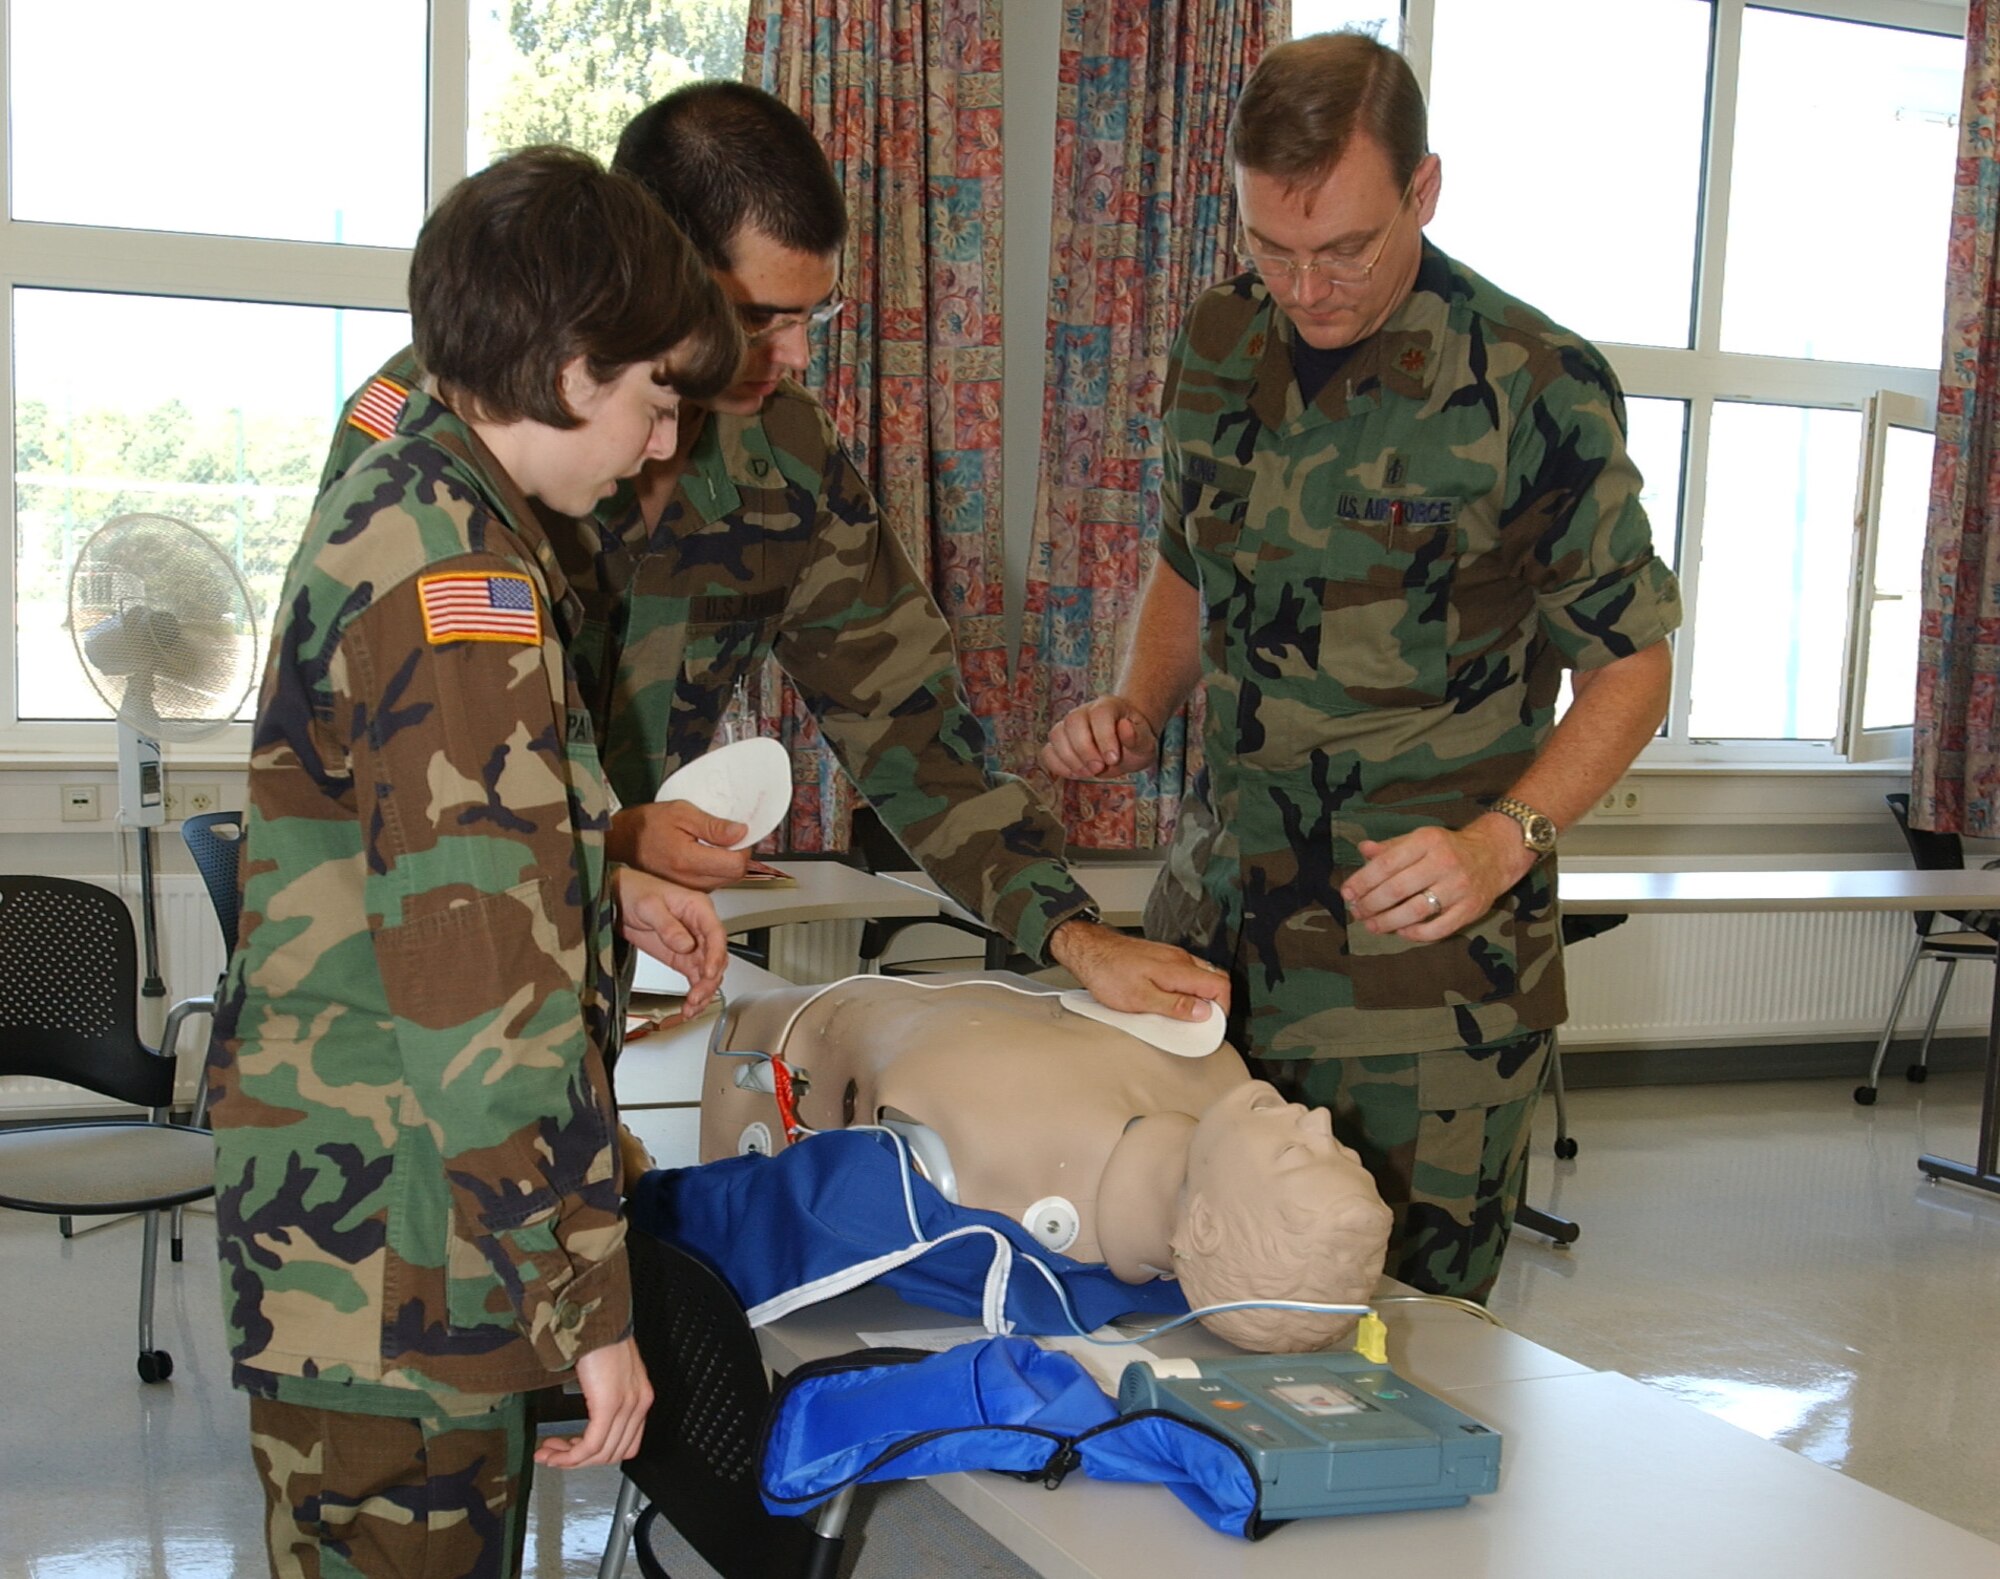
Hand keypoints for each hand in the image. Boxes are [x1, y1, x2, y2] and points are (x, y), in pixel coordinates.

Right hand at [533, 1336, 650, 1468]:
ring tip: (547, 1454)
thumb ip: (607, 1397)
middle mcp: (639, 1404)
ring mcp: (626, 1405)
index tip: (573, 1453)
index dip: (597, 1456)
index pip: (625, 1445)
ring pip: (600, 1453)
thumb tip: (589, 1424)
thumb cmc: (599, 1338)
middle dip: (579, 1461)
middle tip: (553, 1456)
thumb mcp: (609, 1373)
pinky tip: (554, 1452)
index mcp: (641, 1397)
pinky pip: (591, 1445)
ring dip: (569, 1460)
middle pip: (612, 1454)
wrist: (595, 1316)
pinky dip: (570, 1456)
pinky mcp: (609, 1405)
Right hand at [607, 800, 750, 889]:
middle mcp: (689, 880)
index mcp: (688, 860)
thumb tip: (741, 833)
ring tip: (711, 844)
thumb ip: (713, 826)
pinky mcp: (687, 890)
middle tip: (727, 836)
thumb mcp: (682, 812)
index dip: (744, 847)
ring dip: (727, 862)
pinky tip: (704, 853)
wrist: (625, 839)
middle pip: (735, 875)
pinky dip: (716, 868)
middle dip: (737, 854)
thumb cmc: (648, 824)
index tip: (738, 834)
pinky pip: (714, 882)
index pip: (736, 864)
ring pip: (727, 880)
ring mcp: (688, 888)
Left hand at [614, 868, 728, 1016]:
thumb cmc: (635, 890)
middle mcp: (699, 927)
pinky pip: (694, 976)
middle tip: (696, 997)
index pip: (716, 934)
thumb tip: (685, 945)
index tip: (707, 973)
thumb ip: (668, 925)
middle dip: (709, 980)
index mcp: (698, 908)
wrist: (617, 897)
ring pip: (708, 971)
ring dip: (703, 990)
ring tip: (692, 1007)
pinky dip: (695, 992)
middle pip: (716, 956)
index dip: (715, 955)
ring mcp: (691, 943)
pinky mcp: (680, 956)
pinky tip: (690, 1006)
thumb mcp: (648, 905)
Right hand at [1041, 696, 1159, 779]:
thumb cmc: (1135, 742)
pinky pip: (1047, 751)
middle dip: (1084, 749)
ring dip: (1070, 758)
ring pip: (1056, 734)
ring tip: (1088, 772)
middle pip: (1073, 721)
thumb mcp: (1146, 743)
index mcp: (1108, 706)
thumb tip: (1125, 727)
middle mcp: (1084, 712)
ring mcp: (1069, 726)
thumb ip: (1138, 737)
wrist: (1124, 746)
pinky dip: (1057, 764)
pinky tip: (1075, 773)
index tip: (1113, 759)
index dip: (1105, 737)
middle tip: (1099, 768)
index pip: (1100, 714)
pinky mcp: (1060, 743)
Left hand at [1047, 919, 1230, 1020]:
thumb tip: (1203, 1013)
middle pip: (1215, 979)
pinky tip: (1171, 1000)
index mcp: (1178, 969)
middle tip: (1201, 1022)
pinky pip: (1185, 973)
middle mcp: (1179, 959)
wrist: (1089, 950)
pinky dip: (1186, 988)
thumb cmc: (1108, 972)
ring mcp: (1171, 956)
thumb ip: (1174, 1006)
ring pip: (1201, 976)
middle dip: (1215, 1003)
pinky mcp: (1162, 957)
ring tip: (1185, 1014)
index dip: (1222, 1008)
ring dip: (1200, 996)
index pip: (1220, 985)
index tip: (1212, 1024)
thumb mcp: (1140, 999)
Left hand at [1339, 816, 1533, 941]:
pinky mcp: (1470, 909)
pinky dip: (1416, 934)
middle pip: (1398, 889)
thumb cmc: (1447, 848)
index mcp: (1427, 841)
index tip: (1347, 893)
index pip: (1386, 863)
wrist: (1493, 855)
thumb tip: (1363, 849)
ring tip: (1372, 925)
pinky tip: (1401, 932)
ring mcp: (1459, 887)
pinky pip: (1438, 928)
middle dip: (1371, 904)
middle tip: (1357, 912)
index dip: (1362, 881)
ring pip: (1416, 911)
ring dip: (1388, 922)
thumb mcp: (1419, 839)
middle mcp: (1444, 862)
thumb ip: (1390, 848)